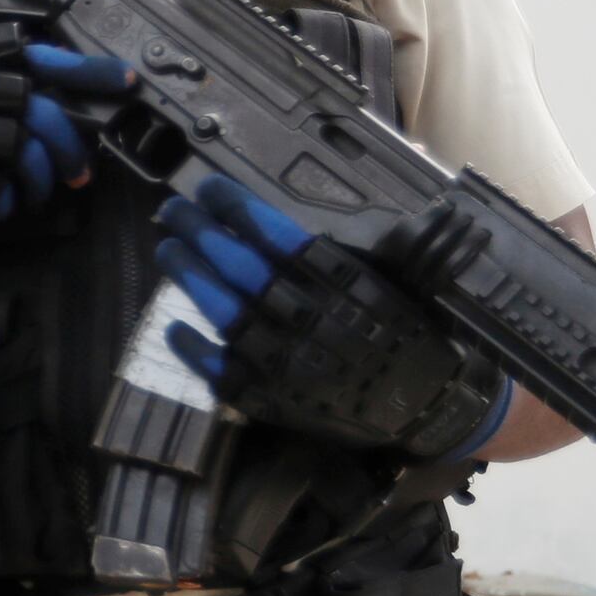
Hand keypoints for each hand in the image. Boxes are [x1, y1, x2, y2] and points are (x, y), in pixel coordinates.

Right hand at [0, 43, 138, 220]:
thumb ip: (7, 68)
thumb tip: (63, 70)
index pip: (48, 59)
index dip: (91, 70)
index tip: (129, 79)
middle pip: (45, 115)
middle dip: (69, 149)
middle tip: (81, 175)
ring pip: (24, 152)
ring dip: (40, 180)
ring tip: (37, 194)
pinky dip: (2, 200)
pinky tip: (1, 205)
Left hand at [153, 176, 507, 459]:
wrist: (427, 406)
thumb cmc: (408, 336)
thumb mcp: (392, 280)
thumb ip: (348, 249)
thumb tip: (311, 211)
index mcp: (345, 284)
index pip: (278, 237)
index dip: (238, 210)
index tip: (209, 189)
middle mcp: (313, 319)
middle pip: (243, 269)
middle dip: (202, 233)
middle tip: (174, 210)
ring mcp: (290, 363)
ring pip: (226, 313)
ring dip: (191, 278)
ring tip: (168, 248)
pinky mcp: (275, 401)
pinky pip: (223, 372)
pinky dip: (194, 350)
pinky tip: (173, 327)